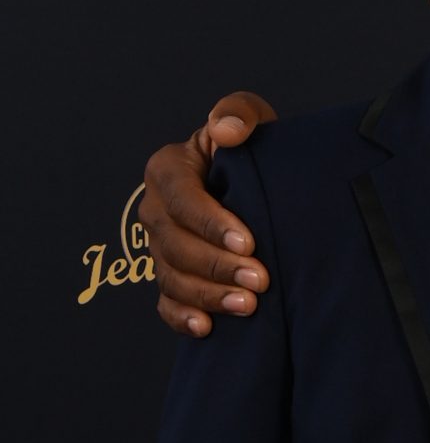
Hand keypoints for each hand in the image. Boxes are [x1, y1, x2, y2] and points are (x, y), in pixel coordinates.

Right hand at [141, 93, 277, 335]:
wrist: (254, 181)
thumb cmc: (249, 146)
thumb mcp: (247, 118)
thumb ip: (237, 114)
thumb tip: (227, 131)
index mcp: (167, 170)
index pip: (182, 200)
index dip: (211, 223)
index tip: (248, 242)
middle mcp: (155, 210)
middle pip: (176, 245)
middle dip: (217, 266)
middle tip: (260, 280)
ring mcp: (159, 248)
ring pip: (172, 278)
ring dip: (208, 295)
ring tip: (248, 305)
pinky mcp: (170, 276)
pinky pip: (166, 304)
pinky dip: (182, 318)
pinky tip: (207, 328)